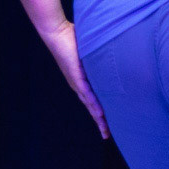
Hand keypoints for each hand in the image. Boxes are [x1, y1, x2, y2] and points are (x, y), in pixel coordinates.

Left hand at [41, 20, 110, 137]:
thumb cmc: (71, 39)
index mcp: (81, 81)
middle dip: (100, 122)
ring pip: (90, 104)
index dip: (100, 113)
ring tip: (105, 130)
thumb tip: (112, 57)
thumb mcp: (90, 52)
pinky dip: (94, 103)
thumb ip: (99, 57)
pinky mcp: (76, 75)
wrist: (56, 32)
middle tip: (107, 135)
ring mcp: (77, 81)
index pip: (92, 101)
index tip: (106, 125)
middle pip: (91, 108)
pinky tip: (100, 113)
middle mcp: (78, 85)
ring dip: (98, 118)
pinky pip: (87, 92)